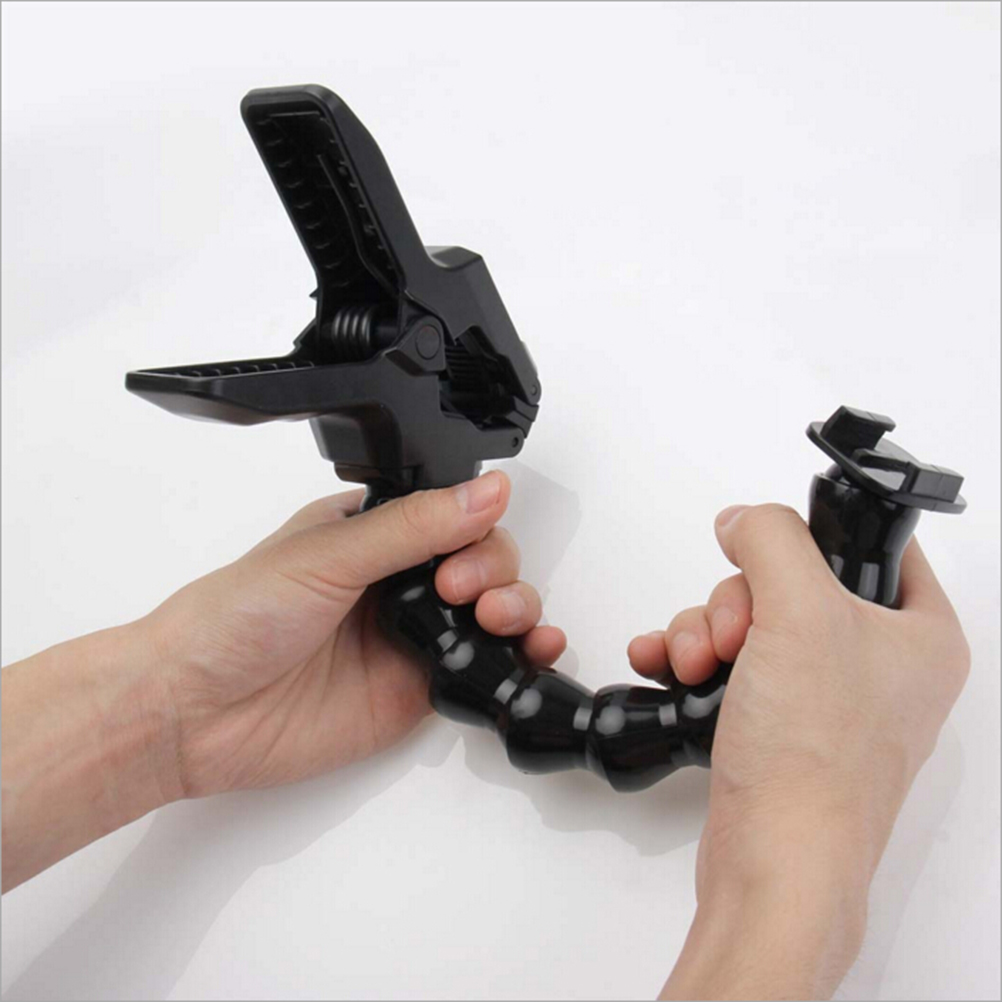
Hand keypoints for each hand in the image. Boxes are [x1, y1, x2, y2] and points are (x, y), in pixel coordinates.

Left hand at [144, 470, 564, 798]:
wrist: (196, 711)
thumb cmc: (236, 618)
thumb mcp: (328, 555)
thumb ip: (414, 526)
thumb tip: (487, 489)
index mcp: (374, 534)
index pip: (454, 514)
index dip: (476, 526)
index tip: (462, 549)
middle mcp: (399, 583)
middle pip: (485, 561)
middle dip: (495, 570)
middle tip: (461, 590)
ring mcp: (411, 639)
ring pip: (494, 613)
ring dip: (520, 607)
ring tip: (500, 620)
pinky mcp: (418, 692)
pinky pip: (482, 671)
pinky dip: (521, 660)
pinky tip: (538, 650)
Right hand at [628, 504, 969, 999]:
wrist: (774, 860)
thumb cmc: (815, 759)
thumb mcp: (799, 612)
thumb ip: (770, 539)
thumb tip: (743, 519)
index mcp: (921, 635)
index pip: (879, 547)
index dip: (819, 535)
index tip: (774, 546)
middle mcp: (880, 666)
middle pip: (793, 582)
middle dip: (738, 600)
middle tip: (733, 635)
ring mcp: (826, 698)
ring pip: (753, 621)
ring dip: (706, 630)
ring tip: (696, 663)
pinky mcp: (780, 724)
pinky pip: (732, 663)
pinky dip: (695, 658)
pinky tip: (666, 665)